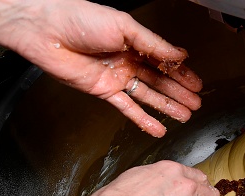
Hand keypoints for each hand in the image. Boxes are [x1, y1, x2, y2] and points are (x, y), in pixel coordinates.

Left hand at [6, 0, 202, 136]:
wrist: (46, 32)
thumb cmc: (79, 18)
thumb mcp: (124, 26)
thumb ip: (154, 44)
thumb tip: (179, 55)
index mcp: (134, 42)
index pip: (164, 61)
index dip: (182, 73)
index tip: (197, 83)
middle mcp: (127, 60)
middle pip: (160, 80)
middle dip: (179, 92)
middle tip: (196, 103)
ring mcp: (116, 77)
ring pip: (148, 96)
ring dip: (167, 106)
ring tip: (185, 116)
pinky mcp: (104, 92)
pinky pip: (127, 109)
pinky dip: (143, 120)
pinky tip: (157, 128)